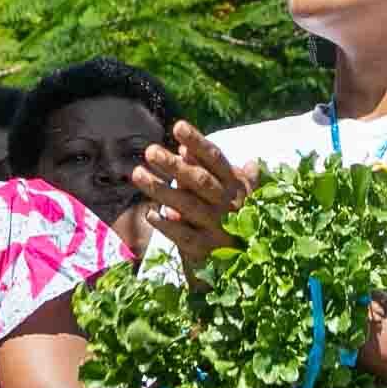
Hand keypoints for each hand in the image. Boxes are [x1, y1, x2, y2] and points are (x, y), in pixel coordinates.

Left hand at [131, 122, 256, 272]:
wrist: (248, 261)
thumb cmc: (237, 217)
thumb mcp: (234, 190)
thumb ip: (210, 170)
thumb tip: (185, 148)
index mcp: (235, 186)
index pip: (215, 159)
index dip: (197, 142)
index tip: (178, 126)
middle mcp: (227, 204)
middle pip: (199, 181)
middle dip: (174, 166)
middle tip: (150, 151)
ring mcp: (217, 227)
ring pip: (187, 206)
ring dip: (161, 190)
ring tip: (138, 173)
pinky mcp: (206, 248)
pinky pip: (184, 235)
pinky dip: (166, 225)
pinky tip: (149, 213)